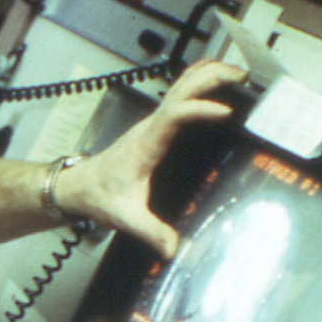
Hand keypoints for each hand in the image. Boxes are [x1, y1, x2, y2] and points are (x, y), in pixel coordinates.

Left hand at [61, 59, 244, 257]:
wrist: (79, 186)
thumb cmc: (99, 195)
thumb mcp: (125, 217)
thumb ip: (150, 232)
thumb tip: (173, 248)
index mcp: (146, 144)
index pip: (174, 114)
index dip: (199, 108)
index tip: (225, 114)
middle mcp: (150, 126)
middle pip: (182, 87)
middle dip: (212, 77)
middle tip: (242, 77)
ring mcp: (153, 123)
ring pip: (181, 85)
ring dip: (207, 74)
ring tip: (237, 74)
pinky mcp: (157, 125)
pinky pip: (179, 94)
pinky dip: (198, 82)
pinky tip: (214, 82)